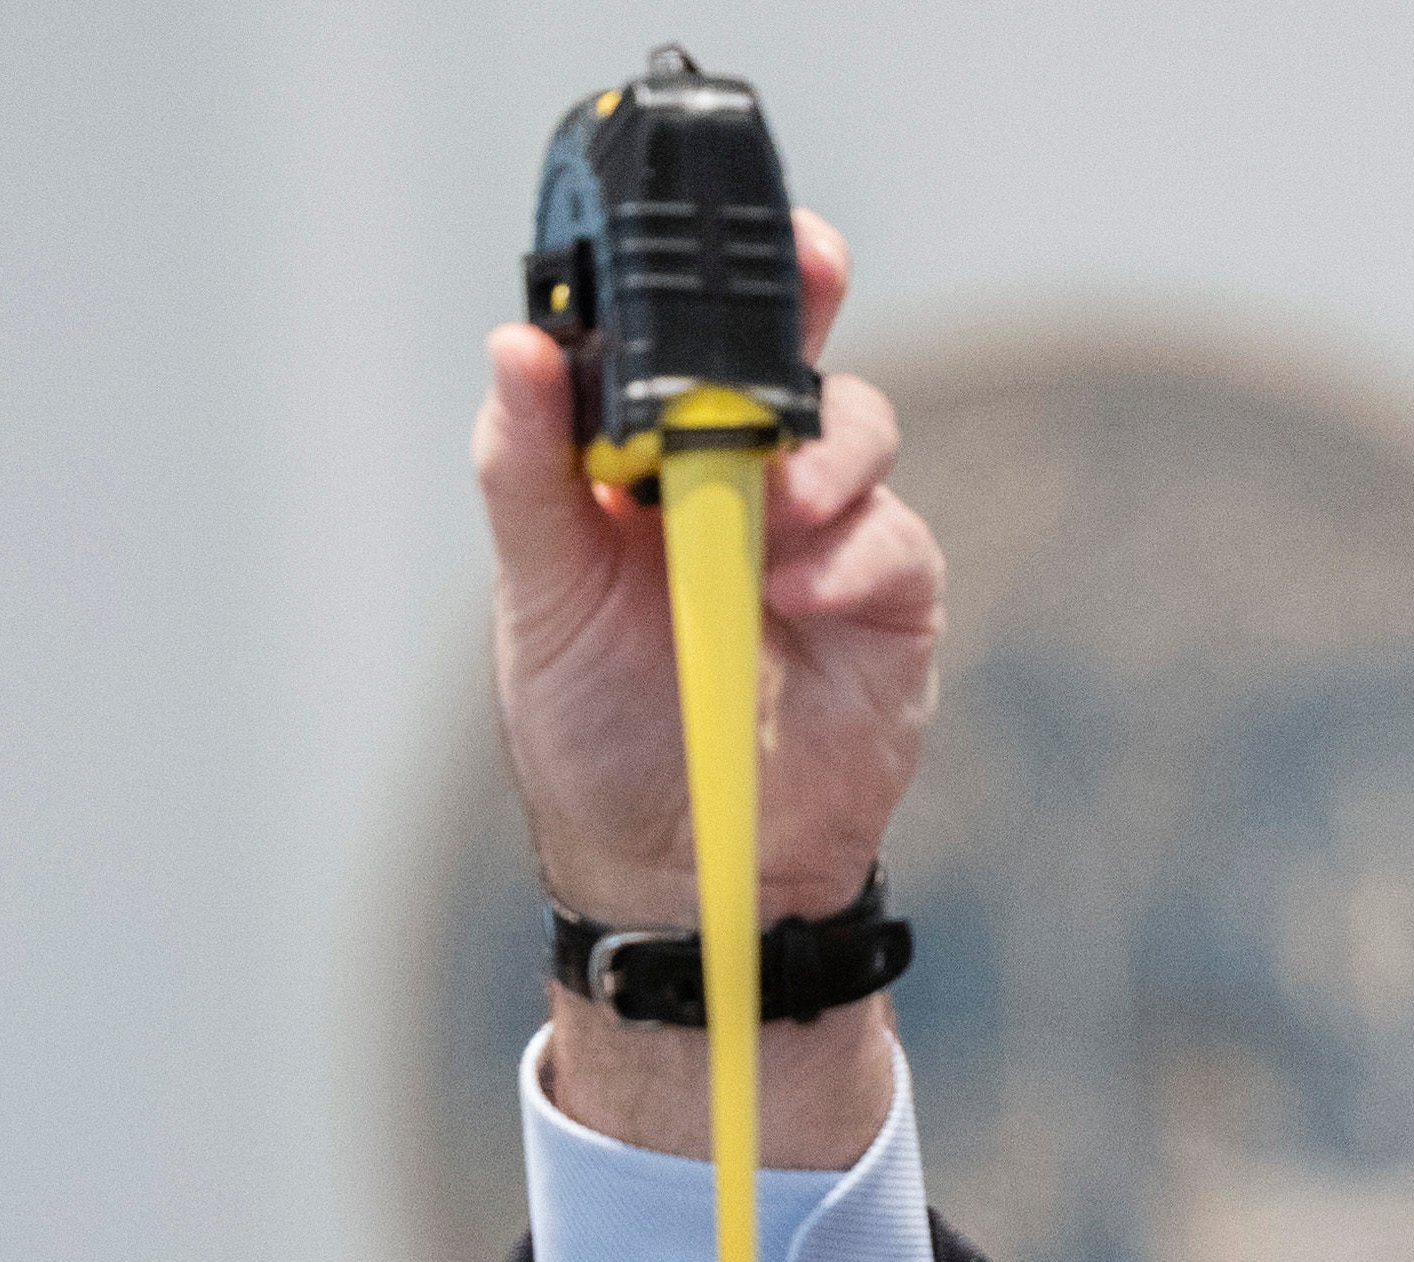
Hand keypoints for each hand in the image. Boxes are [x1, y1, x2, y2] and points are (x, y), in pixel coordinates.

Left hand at [479, 211, 935, 1164]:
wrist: (672, 874)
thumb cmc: (596, 734)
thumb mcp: (540, 594)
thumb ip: (528, 471)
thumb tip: (518, 348)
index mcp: (655, 458)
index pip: (690, 339)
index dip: (705, 276)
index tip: (705, 235)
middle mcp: (748, 478)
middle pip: (795, 351)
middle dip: (805, 299)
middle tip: (809, 272)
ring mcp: (828, 535)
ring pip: (855, 432)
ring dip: (818, 458)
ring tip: (768, 518)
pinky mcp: (890, 603)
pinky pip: (895, 541)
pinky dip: (851, 556)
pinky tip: (795, 597)